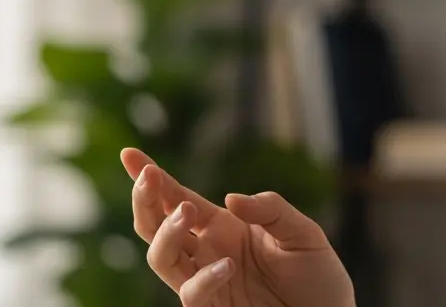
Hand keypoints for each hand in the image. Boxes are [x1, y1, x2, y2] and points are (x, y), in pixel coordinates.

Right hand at [120, 148, 354, 306]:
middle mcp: (206, 252)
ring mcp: (207, 282)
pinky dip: (204, 279)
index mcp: (222, 225)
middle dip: (146, 200)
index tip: (129, 154)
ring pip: (162, 257)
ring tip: (188, 213)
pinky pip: (193, 296)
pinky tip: (228, 265)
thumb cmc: (316, 274)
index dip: (152, 177)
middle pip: (156, 225)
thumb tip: (230, 199)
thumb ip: (271, 209)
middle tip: (149, 178)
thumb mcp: (302, 233)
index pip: (178, 198)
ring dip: (167, 232)